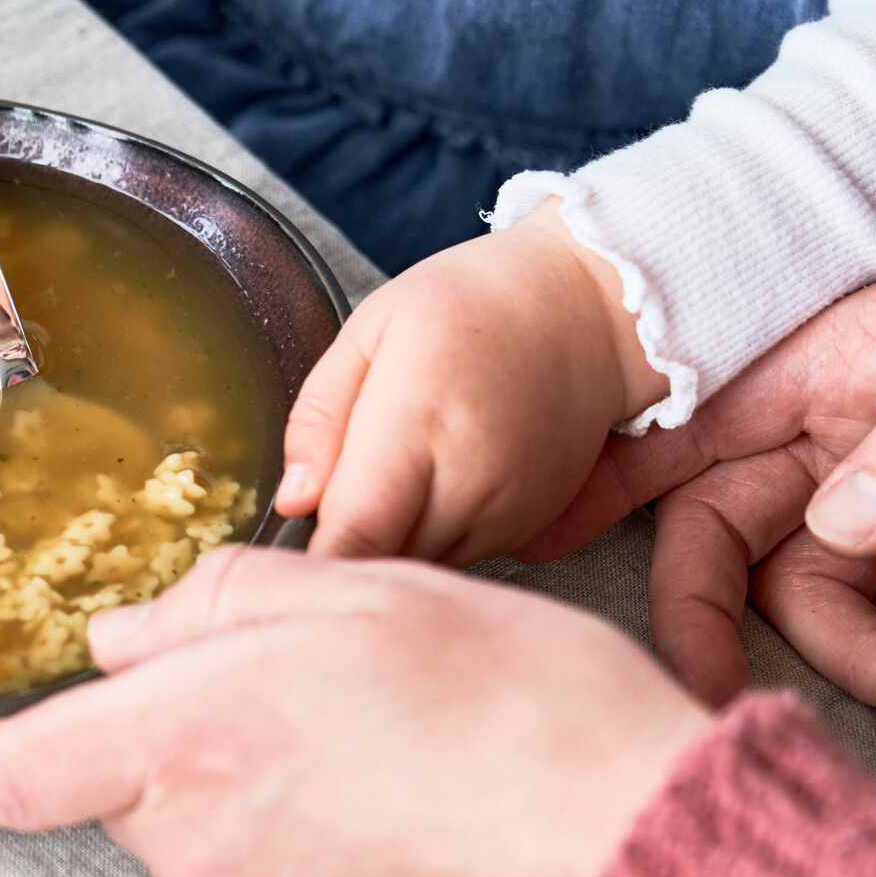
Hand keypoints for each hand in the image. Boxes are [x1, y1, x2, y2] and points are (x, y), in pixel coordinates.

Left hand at [0, 549, 708, 876]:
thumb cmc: (537, 723)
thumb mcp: (381, 598)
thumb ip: (230, 602)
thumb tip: (141, 633)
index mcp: (195, 740)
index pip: (10, 770)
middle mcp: (204, 862)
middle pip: (148, 793)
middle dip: (204, 745)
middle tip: (337, 704)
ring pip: (224, 857)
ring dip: (283, 810)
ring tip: (417, 775)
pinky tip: (428, 844)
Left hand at [271, 203, 665, 562]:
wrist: (587, 312)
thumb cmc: (470, 306)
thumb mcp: (371, 330)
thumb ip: (320, 416)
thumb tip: (293, 500)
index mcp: (419, 423)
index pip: (354, 535)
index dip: (313, 559)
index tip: (287, 550)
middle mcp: (470, 483)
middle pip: (379, 564)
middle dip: (344, 544)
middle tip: (337, 486)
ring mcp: (507, 515)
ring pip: (417, 570)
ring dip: (390, 543)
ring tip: (392, 472)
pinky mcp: (531, 531)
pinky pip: (457, 562)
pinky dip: (432, 539)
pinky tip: (435, 483)